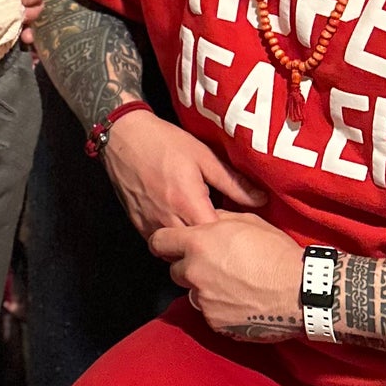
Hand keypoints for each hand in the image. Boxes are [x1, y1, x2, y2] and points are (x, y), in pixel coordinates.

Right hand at [102, 110, 265, 238]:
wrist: (123, 135)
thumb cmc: (164, 142)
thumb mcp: (203, 156)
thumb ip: (233, 182)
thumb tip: (261, 200)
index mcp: (187, 203)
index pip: (216, 237)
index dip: (229, 236)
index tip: (237, 227)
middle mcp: (167, 218)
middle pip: (195, 248)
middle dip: (210, 244)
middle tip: (222, 233)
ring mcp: (149, 223)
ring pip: (175, 250)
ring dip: (189, 245)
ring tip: (201, 230)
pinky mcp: (136, 223)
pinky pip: (158, 243)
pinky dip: (172, 240)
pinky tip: (180, 225)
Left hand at [148, 212, 302, 339]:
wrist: (301, 292)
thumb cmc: (277, 253)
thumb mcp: (247, 222)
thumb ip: (217, 220)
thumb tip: (204, 222)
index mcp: (198, 243)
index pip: (159, 242)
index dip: (164, 243)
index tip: (170, 247)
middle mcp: (194, 272)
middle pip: (175, 271)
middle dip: (189, 268)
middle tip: (215, 267)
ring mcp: (203, 300)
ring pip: (193, 293)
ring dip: (205, 290)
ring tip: (234, 286)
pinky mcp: (215, 322)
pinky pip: (209, 313)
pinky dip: (220, 309)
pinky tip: (242, 302)